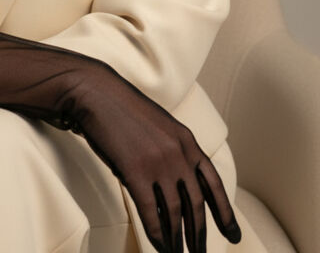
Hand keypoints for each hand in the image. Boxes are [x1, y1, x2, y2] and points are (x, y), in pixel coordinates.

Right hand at [70, 64, 241, 252]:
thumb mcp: (159, 126)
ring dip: (177, 240)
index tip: (234, 236)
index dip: (225, 213)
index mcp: (187, 140)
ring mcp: (158, 163)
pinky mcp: (135, 172)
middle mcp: (178, 153)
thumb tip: (174, 187)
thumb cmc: (123, 109)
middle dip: (198, 235)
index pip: (213, 183)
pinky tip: (159, 246)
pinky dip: (157, 235)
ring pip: (174, 213)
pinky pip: (150, 213)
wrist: (97, 93)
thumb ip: (172, 151)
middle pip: (195, 205)